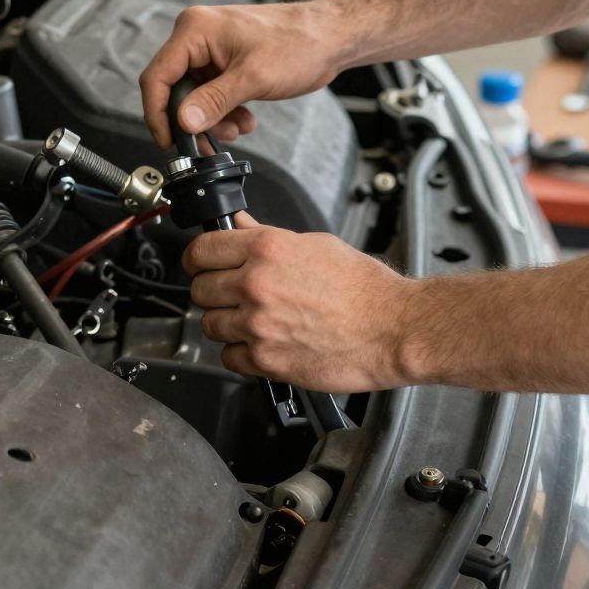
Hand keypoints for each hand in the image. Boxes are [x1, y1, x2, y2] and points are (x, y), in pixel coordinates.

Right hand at [139, 0, 347, 148]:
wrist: (330, 38)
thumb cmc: (299, 42)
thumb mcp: (253, 77)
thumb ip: (215, 101)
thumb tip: (184, 121)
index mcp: (195, 30)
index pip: (158, 76)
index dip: (158, 113)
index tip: (169, 140)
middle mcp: (198, 36)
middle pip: (174, 89)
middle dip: (194, 119)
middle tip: (209, 141)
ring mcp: (211, 50)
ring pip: (194, 97)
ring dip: (213, 119)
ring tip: (238, 127)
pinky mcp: (225, 62)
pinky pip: (211, 94)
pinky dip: (224, 112)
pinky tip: (245, 118)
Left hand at [183, 214, 415, 392]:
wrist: (391, 328)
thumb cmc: (363, 288)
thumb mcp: (315, 244)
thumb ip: (268, 237)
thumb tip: (240, 228)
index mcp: (267, 249)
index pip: (202, 250)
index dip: (197, 258)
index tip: (199, 264)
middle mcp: (256, 285)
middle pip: (200, 289)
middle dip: (213, 291)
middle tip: (232, 294)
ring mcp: (258, 325)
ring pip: (210, 324)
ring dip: (226, 323)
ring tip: (253, 320)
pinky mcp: (265, 360)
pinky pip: (229, 357)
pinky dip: (240, 353)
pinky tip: (262, 343)